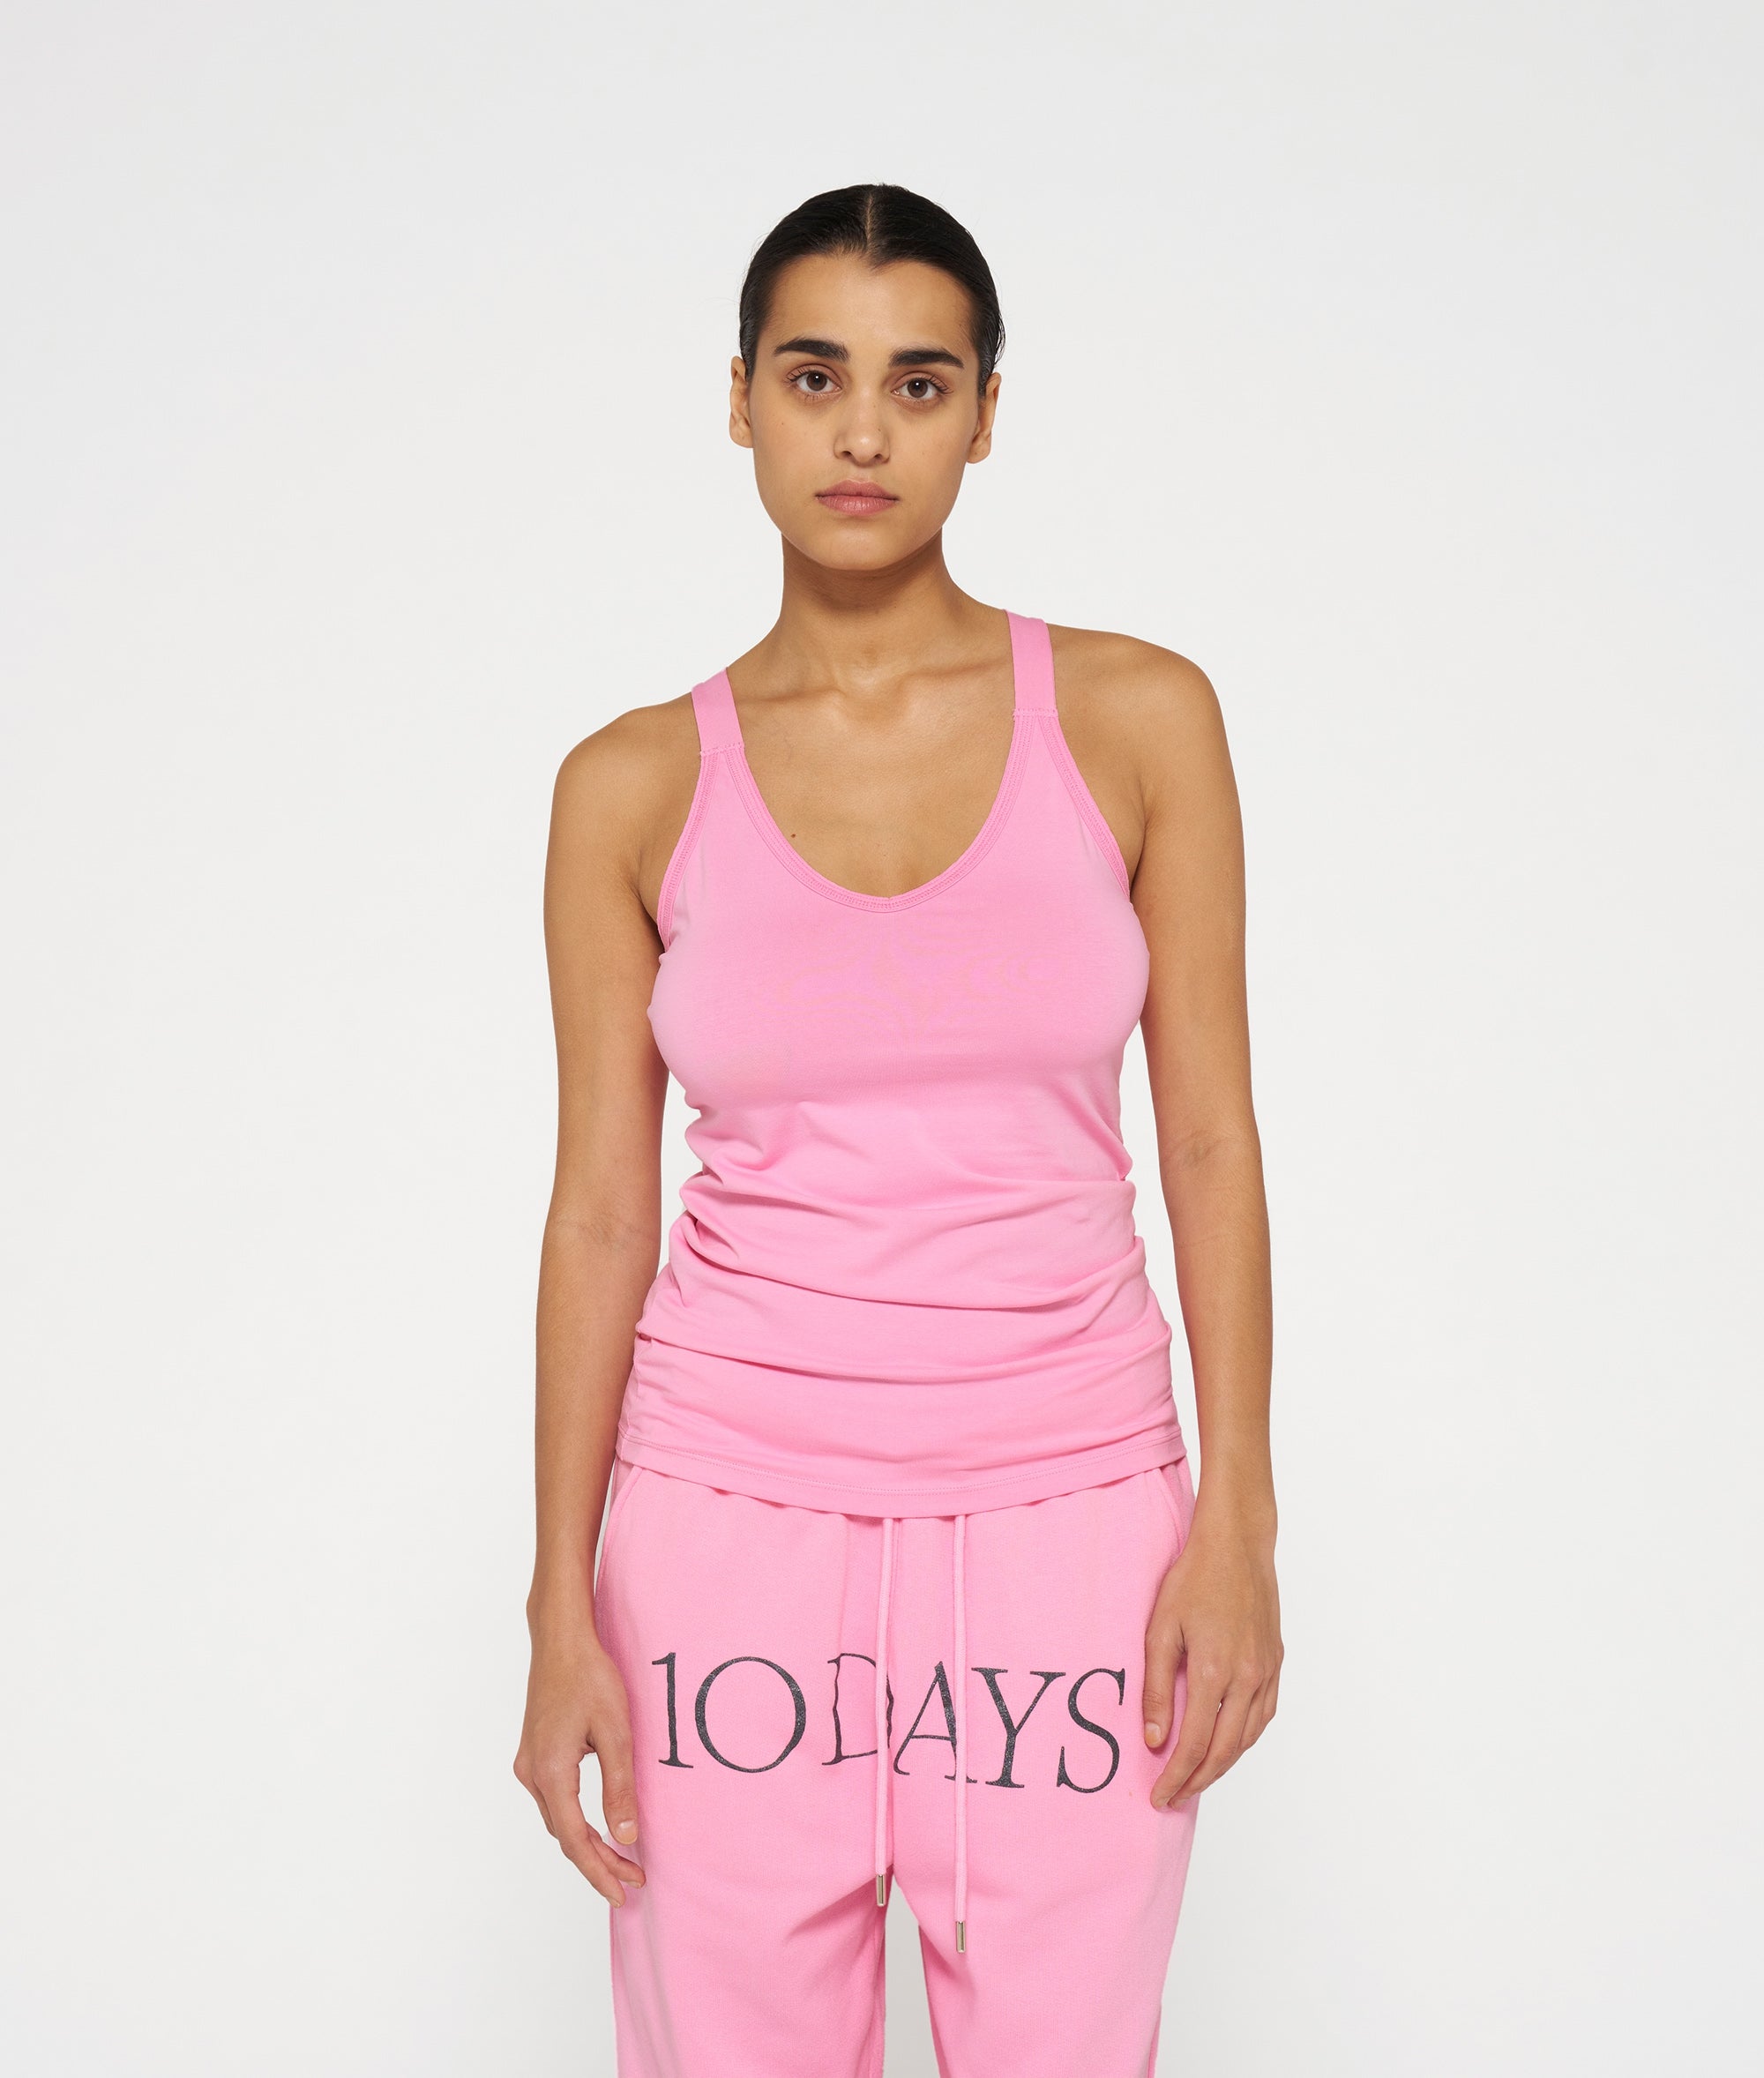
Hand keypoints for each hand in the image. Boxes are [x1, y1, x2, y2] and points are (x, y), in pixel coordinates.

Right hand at [514, 1613, 645, 1905]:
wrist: (561, 1640)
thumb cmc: (589, 1678)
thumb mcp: (615, 1732)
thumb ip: (619, 1787)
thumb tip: (626, 1836)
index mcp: (551, 1773)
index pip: (576, 1841)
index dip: (599, 1871)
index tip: (623, 1893)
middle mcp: (532, 1774)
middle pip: (565, 1835)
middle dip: (598, 1862)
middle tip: (632, 1881)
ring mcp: (529, 1763)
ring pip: (559, 1820)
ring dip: (588, 1843)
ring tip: (622, 1859)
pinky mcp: (534, 1753)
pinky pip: (555, 1800)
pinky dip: (577, 1820)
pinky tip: (598, 1825)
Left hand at [1142, 1500, 1281, 1805]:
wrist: (1237, 1546)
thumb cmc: (1194, 1580)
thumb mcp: (1160, 1629)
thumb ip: (1156, 1687)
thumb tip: (1153, 1738)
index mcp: (1214, 1672)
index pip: (1195, 1745)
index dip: (1176, 1777)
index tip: (1159, 1796)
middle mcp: (1247, 1678)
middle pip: (1225, 1752)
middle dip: (1198, 1781)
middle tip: (1174, 1797)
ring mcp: (1266, 1672)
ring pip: (1247, 1738)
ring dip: (1223, 1764)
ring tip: (1196, 1776)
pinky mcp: (1275, 1663)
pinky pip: (1263, 1715)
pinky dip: (1244, 1738)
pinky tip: (1227, 1742)